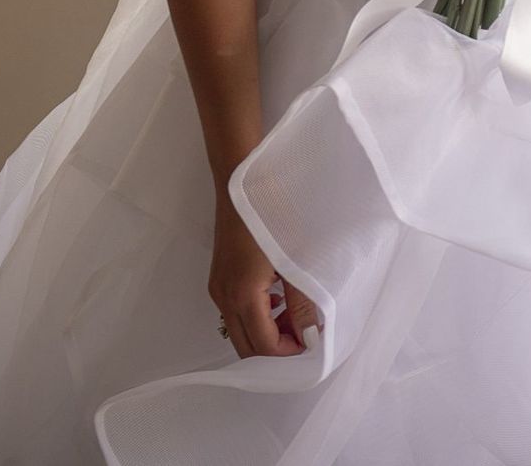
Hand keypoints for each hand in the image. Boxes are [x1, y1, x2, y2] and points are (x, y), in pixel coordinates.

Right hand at [209, 194, 323, 357]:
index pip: (263, 346)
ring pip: (238, 330)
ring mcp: (217, 287)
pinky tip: (277, 297)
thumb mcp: (293, 258)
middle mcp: (223, 298)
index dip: (289, 351)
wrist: (240, 179)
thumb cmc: (270, 213)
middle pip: (246, 347)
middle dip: (275, 349)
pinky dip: (255, 316)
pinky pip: (234, 311)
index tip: (313, 339)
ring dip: (265, 333)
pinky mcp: (218, 276)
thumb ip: (302, 302)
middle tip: (303, 332)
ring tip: (294, 314)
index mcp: (242, 296)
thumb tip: (311, 335)